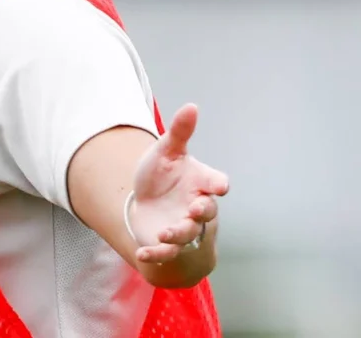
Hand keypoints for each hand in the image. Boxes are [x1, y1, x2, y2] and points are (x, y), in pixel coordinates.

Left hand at [127, 103, 229, 264]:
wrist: (149, 202)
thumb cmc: (163, 174)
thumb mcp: (167, 151)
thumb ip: (180, 132)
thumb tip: (192, 106)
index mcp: (200, 182)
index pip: (216, 182)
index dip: (218, 184)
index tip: (220, 186)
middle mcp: (196, 206)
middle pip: (206, 211)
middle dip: (202, 211)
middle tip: (196, 208)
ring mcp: (183, 226)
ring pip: (187, 234)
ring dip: (178, 234)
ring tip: (164, 232)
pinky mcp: (166, 243)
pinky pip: (165, 252)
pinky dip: (155, 254)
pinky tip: (141, 253)